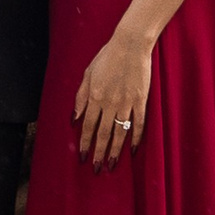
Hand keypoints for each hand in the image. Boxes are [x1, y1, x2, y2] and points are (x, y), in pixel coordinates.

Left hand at [73, 32, 152, 167]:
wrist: (130, 45)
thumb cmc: (107, 57)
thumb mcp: (87, 74)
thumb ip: (80, 97)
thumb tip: (74, 118)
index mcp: (94, 96)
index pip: (88, 125)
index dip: (85, 143)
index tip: (83, 157)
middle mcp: (109, 103)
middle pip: (103, 133)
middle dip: (99, 153)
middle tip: (97, 169)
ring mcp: (126, 103)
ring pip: (120, 132)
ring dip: (115, 150)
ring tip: (112, 164)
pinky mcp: (141, 101)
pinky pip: (139, 123)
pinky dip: (136, 137)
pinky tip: (133, 149)